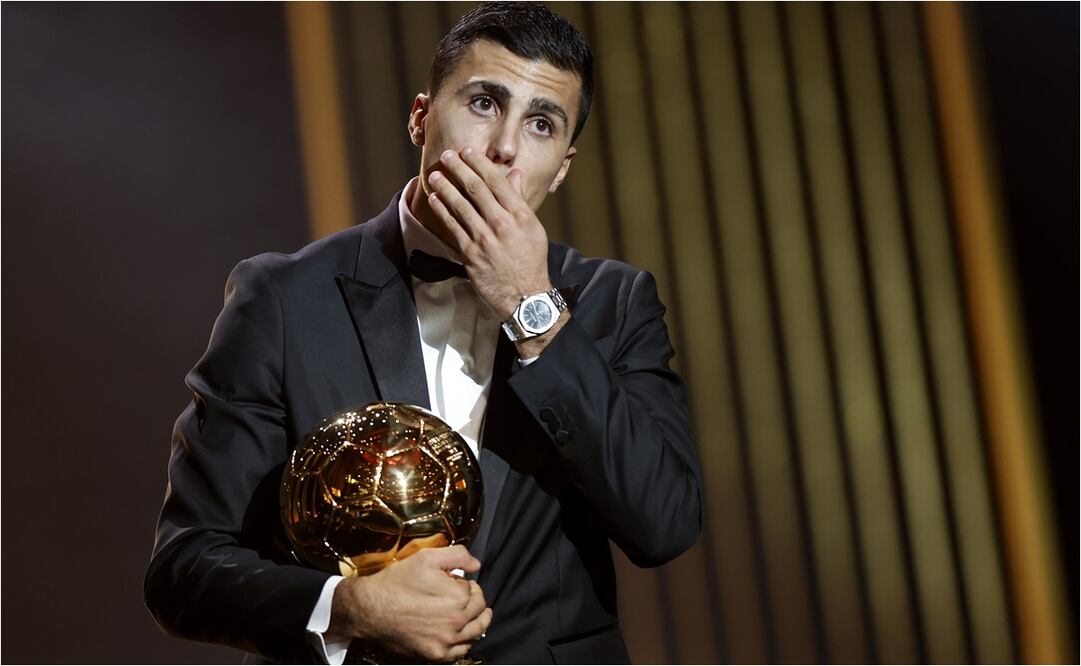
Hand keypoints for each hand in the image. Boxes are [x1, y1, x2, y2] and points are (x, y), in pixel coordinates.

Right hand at [328, 545, 492, 662]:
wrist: (370, 608)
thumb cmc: (396, 583)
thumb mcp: (426, 557)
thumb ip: (457, 555)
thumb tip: (476, 565)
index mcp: (458, 597)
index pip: (474, 590)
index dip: (465, 583)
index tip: (457, 582)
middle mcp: (456, 622)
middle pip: (479, 611)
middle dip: (475, 600)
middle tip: (469, 596)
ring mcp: (446, 641)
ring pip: (475, 633)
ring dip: (478, 621)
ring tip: (477, 615)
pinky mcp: (435, 654)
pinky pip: (460, 651)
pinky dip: (464, 642)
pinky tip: (463, 635)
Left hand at [425, 148, 550, 319]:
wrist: (525, 296)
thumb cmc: (530, 261)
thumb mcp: (532, 228)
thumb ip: (519, 200)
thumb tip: (513, 174)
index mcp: (520, 215)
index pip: (497, 182)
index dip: (479, 164)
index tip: (468, 151)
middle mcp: (503, 225)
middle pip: (476, 190)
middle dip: (459, 169)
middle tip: (447, 156)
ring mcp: (485, 240)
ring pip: (461, 206)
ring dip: (446, 187)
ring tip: (435, 174)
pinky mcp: (471, 255)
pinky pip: (453, 228)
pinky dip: (442, 211)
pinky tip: (434, 200)